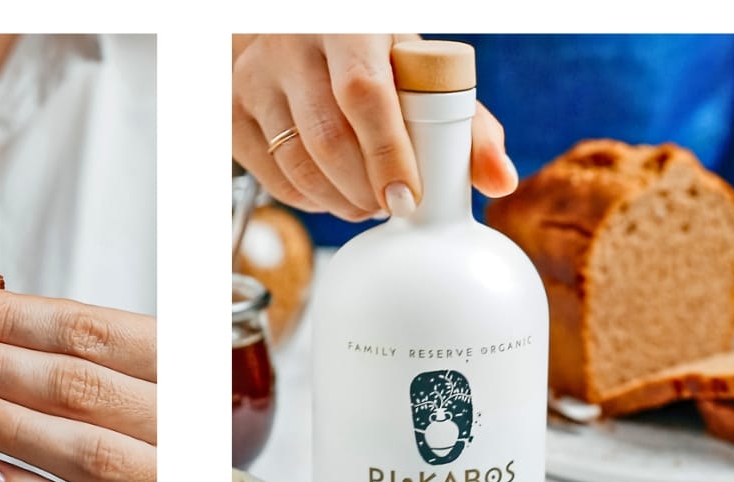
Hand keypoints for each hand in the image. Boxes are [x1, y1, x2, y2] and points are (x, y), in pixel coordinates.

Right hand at [232, 34, 517, 220]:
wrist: (292, 32)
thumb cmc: (368, 54)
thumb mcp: (416, 69)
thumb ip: (464, 123)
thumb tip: (500, 181)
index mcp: (348, 23)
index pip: (364, 92)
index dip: (387, 153)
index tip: (408, 197)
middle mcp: (291, 45)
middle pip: (328, 137)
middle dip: (366, 189)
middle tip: (391, 207)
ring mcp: (254, 79)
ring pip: (297, 163)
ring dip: (339, 202)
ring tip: (367, 205)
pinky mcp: (233, 111)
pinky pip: (271, 176)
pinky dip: (307, 201)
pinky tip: (333, 198)